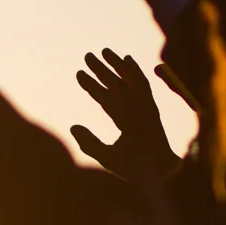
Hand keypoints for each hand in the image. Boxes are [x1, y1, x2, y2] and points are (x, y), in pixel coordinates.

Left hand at [69, 48, 178, 184]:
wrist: (153, 174)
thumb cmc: (132, 168)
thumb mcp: (104, 155)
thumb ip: (88, 142)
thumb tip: (72, 126)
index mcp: (123, 121)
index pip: (104, 98)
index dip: (91, 86)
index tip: (78, 73)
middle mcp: (132, 111)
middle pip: (114, 85)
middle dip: (101, 71)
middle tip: (87, 56)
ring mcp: (142, 108)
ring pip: (127, 82)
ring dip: (116, 66)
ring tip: (102, 51)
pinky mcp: (151, 109)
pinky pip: (143, 86)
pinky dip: (135, 73)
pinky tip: (126, 59)